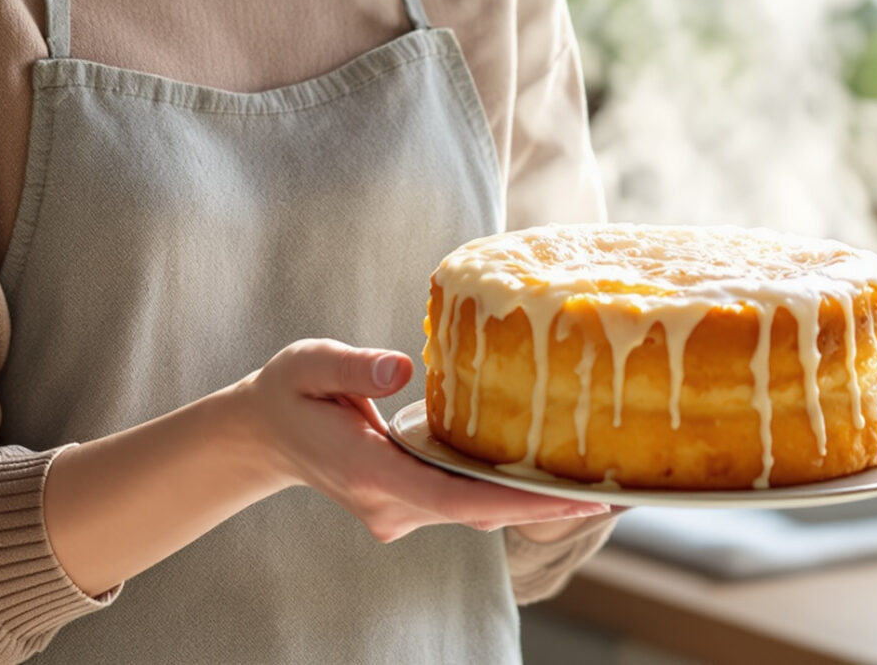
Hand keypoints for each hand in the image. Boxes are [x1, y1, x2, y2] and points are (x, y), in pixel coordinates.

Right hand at [237, 338, 614, 543]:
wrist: (263, 435)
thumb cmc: (289, 392)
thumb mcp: (309, 364)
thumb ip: (354, 367)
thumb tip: (400, 366)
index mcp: (368, 473)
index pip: (454, 499)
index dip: (517, 502)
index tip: (572, 500)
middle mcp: (389, 504)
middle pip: (478, 513)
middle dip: (544, 507)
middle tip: (614, 494)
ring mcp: (399, 511)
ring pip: (476, 513)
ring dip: (532, 502)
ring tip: (601, 487)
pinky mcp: (409, 504)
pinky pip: (466, 503)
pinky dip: (508, 493)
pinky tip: (552, 477)